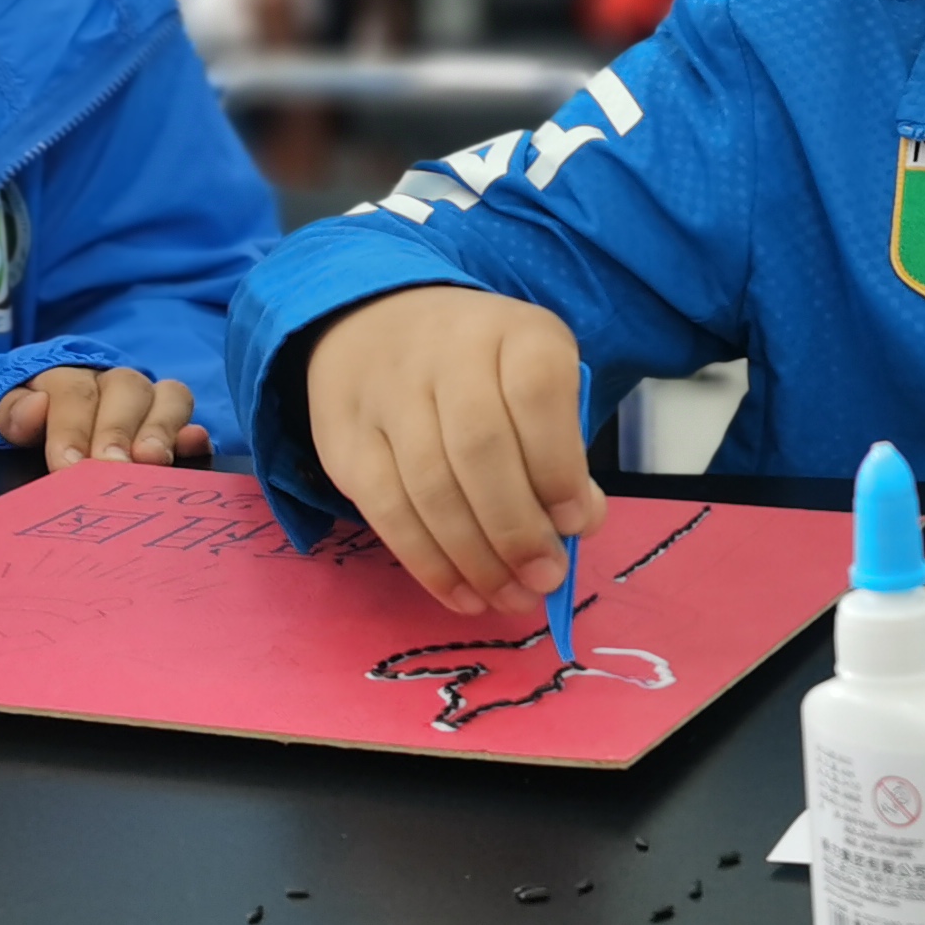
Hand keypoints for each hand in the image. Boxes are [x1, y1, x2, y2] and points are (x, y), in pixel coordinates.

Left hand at [0, 366, 208, 467]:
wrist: (53, 419)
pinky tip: (194, 444)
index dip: (71, 428)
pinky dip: (193, 435)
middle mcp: (115, 384)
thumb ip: (10, 412)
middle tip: (112, 467)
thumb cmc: (31, 424)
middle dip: (118, 430)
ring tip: (152, 461)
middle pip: (126, 388)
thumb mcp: (5, 415)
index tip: (67, 465)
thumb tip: (35, 408)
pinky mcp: (177, 428)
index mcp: (68, 377)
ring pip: (169, 396)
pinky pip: (193, 423)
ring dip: (161, 429)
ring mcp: (151, 403)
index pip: (73, 392)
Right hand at [300, 285, 605, 615]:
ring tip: (510, 598)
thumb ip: (564, 448)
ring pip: (431, 488)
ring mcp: (388, 395)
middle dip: (517, 528)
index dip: (558, 466)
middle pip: (480, 449)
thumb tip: (578, 525)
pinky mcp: (346, 440)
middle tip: (544, 579)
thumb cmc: (483, 370)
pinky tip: (462, 595)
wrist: (375, 327)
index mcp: (513, 331)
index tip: (575, 522)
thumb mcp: (537, 380)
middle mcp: (446, 352)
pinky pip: (387, 511)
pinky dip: (429, 564)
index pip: (537, 394)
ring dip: (476, 559)